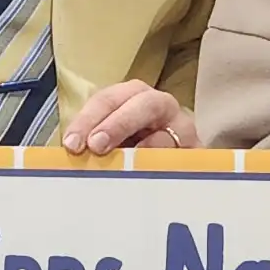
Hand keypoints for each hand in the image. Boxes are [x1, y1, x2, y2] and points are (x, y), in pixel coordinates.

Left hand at [62, 80, 196, 156]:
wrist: (177, 171)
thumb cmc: (135, 154)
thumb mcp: (111, 146)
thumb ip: (93, 145)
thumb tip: (73, 154)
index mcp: (131, 98)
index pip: (107, 100)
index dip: (88, 119)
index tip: (72, 143)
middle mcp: (159, 104)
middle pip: (142, 102)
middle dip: (116, 123)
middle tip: (96, 145)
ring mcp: (181, 126)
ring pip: (167, 126)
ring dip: (143, 143)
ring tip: (124, 160)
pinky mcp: (196, 150)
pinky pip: (182, 152)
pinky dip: (165, 160)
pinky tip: (149, 169)